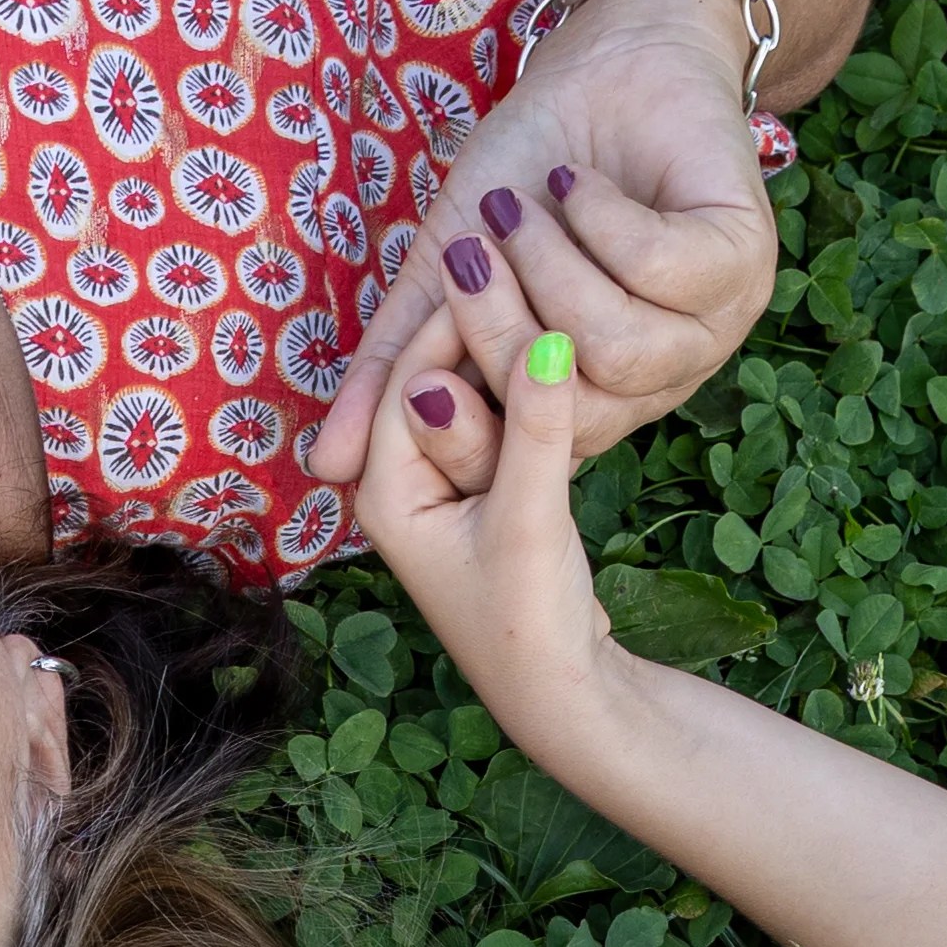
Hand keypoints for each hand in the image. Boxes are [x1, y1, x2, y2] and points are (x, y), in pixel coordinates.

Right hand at [301, 0, 781, 496]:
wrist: (611, 61)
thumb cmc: (530, 165)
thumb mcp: (445, 269)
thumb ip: (396, 362)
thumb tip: (327, 468)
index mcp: (593, 399)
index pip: (531, 457)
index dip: (470, 418)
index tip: (428, 343)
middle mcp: (660, 381)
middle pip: (572, 407)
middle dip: (504, 328)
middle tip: (474, 253)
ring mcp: (711, 326)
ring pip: (616, 346)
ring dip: (552, 267)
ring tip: (525, 212)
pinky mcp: (744, 259)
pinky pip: (659, 271)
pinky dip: (600, 222)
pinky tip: (574, 186)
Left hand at [348, 252, 632, 746]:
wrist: (559, 694)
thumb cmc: (527, 621)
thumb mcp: (531, 519)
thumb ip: (537, 430)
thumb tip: (548, 341)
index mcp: (382, 489)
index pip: (409, 379)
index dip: (456, 319)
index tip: (502, 259)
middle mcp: (398, 482)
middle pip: (435, 379)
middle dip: (479, 324)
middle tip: (525, 252)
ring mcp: (441, 486)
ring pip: (473, 395)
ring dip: (507, 350)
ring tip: (550, 281)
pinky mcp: (484, 492)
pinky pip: (501, 420)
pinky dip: (528, 388)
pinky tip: (564, 344)